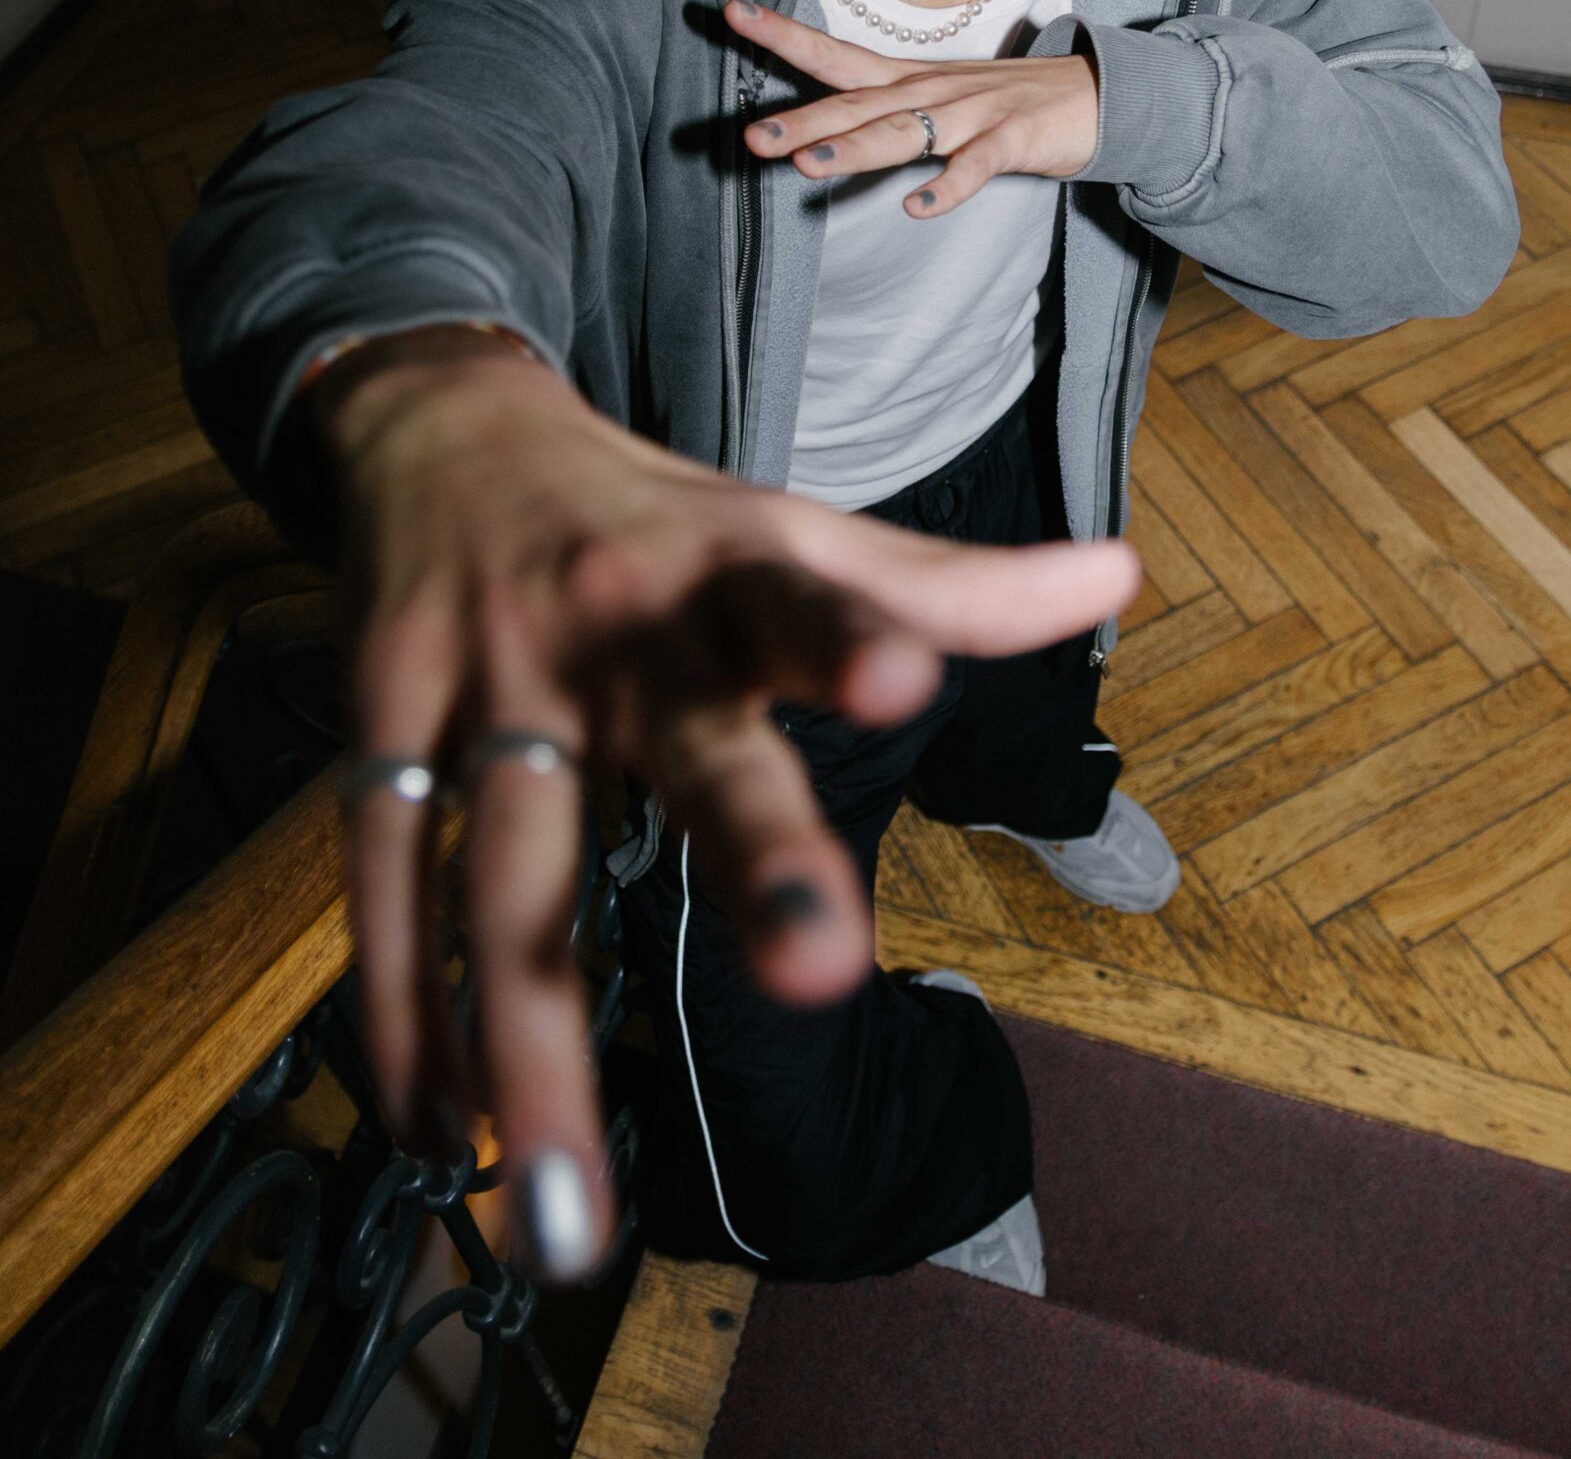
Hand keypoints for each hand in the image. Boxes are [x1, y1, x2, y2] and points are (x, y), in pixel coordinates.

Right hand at [310, 328, 1141, 1281]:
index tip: (902, 684)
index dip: (848, 637)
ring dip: (526, 1036)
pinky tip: (438, 1131)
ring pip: (503, 864)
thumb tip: (1117, 574)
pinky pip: (387, 876)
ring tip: (564, 1215)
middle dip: (750, 856)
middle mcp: (617, 629)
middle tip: (820, 979)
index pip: (801, 599)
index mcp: (729, 576)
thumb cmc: (650, 514)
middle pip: (683, 751)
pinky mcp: (383, 721)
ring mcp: (491, 681)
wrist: (441, 425)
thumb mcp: (791, 530)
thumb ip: (944, 584)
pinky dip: (404, 1008)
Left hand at [725, 0, 1098, 215]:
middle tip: (749, 136)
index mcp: (907, 80)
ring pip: (905, 132)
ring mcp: (972, 113)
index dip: (783, 36)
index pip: (835, 55)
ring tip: (806, 165)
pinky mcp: (1013, 139)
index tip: (732, 13)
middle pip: (856, 104)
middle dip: (802, 120)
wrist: (1095, 95)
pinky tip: (917, 208)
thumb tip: (818, 133)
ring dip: (855, 149)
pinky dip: (948, 186)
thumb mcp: (937, 100)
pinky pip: (976, 166)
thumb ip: (883, 114)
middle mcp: (930, 91)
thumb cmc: (1005, 103)